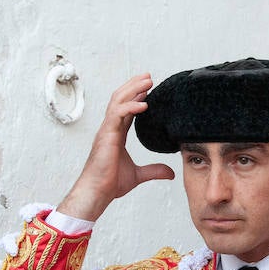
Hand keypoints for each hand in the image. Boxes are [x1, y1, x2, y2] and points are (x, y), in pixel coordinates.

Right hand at [57, 74, 175, 220]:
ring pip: (118, 101)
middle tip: (149, 77)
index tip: (148, 89)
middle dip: (134, 86)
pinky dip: (130, 107)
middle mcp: (110, 129)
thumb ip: (154, 171)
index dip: (136, 98)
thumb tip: (171, 173)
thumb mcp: (138, 175)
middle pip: (121, 99)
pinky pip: (117, 115)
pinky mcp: (106, 135)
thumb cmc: (110, 184)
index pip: (126, 110)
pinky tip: (144, 103)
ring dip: (133, 89)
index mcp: (116, 134)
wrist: (97, 192)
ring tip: (148, 81)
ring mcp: (106, 130)